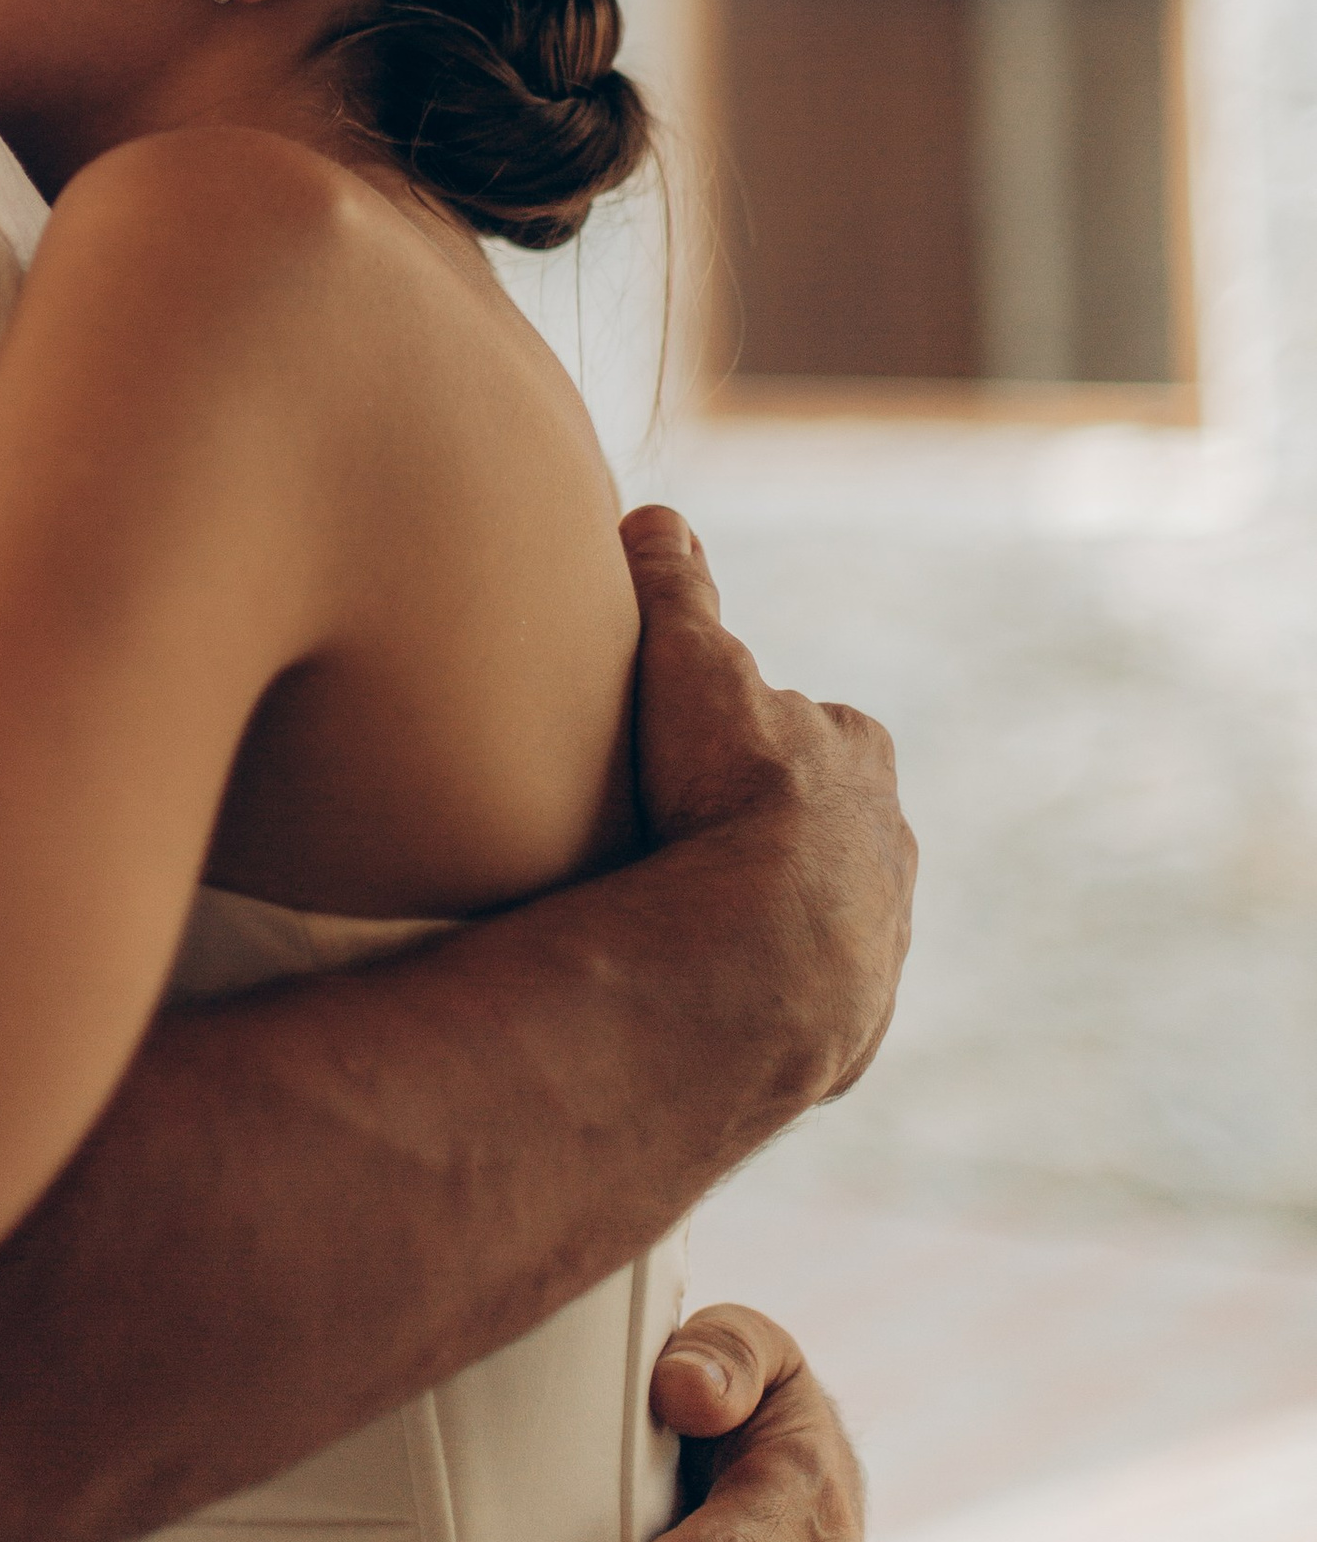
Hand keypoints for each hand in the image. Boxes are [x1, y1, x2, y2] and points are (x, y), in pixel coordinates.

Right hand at [620, 508, 911, 1106]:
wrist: (772, 953)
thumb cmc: (732, 795)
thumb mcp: (690, 666)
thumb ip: (675, 590)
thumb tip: (655, 516)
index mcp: (856, 757)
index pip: (821, 728)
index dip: (766, 728)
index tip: (717, 740)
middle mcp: (886, 847)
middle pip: (837, 824)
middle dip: (786, 830)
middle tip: (704, 841)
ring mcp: (877, 940)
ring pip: (832, 914)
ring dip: (779, 919)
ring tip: (698, 931)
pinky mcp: (853, 1024)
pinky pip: (809, 999)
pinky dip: (767, 993)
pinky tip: (710, 997)